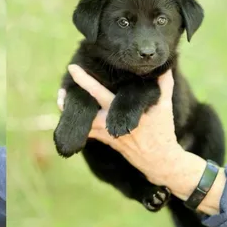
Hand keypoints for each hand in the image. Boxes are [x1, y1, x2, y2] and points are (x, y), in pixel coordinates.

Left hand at [57, 66, 184, 186]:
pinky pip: (88, 132)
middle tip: (61, 88)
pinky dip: (79, 124)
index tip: (72, 68)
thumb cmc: (162, 130)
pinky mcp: (105, 140)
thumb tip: (163, 66)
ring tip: (61, 99)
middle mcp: (111, 123)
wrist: (159, 160)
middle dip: (72, 100)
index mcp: (123, 111)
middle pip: (87, 110)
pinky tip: (70, 115)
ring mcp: (107, 134)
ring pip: (84, 123)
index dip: (85, 81)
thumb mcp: (165, 106)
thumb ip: (164, 84)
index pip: (100, 93)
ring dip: (73, 112)